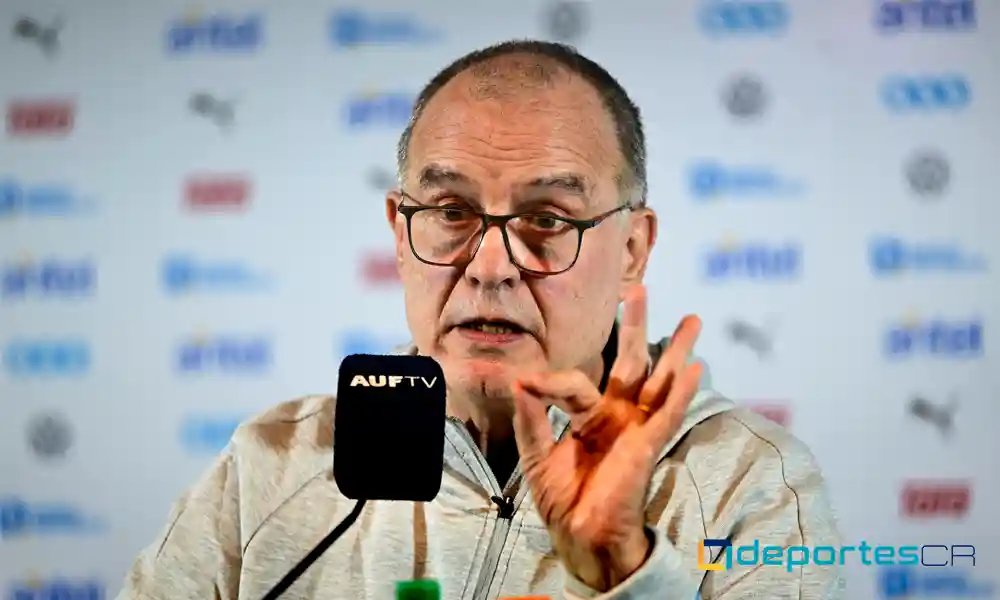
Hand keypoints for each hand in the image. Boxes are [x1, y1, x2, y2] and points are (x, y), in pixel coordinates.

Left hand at [511, 284, 703, 591]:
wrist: (580, 538)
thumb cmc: (563, 501)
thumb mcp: (537, 455)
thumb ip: (531, 418)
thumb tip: (519, 380)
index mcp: (592, 418)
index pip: (576, 384)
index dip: (550, 381)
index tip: (526, 382)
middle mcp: (618, 418)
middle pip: (631, 363)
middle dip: (635, 326)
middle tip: (639, 289)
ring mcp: (636, 430)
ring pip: (659, 381)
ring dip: (675, 351)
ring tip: (693, 320)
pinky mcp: (647, 448)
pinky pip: (666, 416)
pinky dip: (680, 393)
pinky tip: (695, 368)